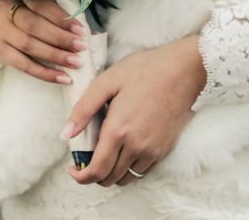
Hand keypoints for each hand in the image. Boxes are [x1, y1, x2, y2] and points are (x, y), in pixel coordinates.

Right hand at [0, 0, 87, 83]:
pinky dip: (45, 73)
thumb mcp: (35, 5)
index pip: (41, 5)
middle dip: (60, 38)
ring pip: (29, 45)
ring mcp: (0, 31)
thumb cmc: (23, 14)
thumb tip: (91, 32)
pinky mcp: (0, 51)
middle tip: (81, 47)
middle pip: (34, 25)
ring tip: (75, 63)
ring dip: (55, 56)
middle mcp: (6, 9)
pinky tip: (63, 78)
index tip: (80, 30)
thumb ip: (57, 13)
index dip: (61, 18)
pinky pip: (24, 65)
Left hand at [61, 36, 205, 186]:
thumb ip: (83, 109)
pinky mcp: (165, 148)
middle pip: (110, 178)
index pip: (96, 170)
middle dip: (93, 174)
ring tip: (104, 153)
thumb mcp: (107, 81)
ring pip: (127, 178)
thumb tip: (65, 134)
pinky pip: (143, 170)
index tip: (72, 170)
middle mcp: (137, 146)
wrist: (183, 70)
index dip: (81, 177)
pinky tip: (124, 148)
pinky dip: (129, 167)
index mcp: (119, 130)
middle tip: (86, 158)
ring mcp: (153, 150)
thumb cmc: (144, 70)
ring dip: (112, 172)